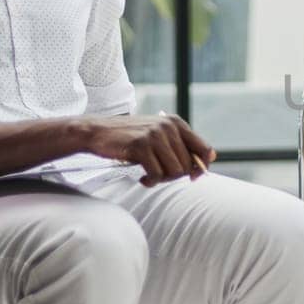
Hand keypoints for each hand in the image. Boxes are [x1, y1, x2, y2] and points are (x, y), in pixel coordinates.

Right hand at [83, 114, 215, 186]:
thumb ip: (179, 147)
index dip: (202, 167)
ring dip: (162, 179)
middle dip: (175, 176)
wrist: (97, 132)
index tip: (192, 176)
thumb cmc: (129, 138)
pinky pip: (157, 174)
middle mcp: (168, 126)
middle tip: (159, 175)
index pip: (205, 149)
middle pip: (188, 165)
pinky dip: (150, 181)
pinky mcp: (141, 146)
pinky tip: (142, 177)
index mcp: (176, 123)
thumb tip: (202, 169)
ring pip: (175, 171)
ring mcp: (155, 135)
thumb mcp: (157, 136)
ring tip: (149, 175)